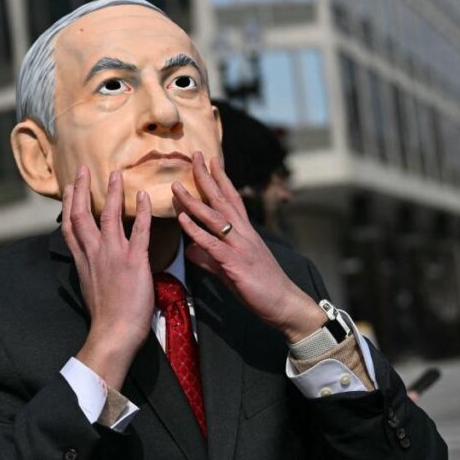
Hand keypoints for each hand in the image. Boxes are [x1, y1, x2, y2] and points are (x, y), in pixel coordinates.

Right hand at [63, 166, 153, 387]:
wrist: (113, 333)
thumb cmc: (106, 316)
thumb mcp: (91, 286)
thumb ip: (92, 268)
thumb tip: (95, 260)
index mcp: (83, 260)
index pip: (70, 226)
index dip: (69, 204)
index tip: (70, 188)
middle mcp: (94, 253)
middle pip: (82, 214)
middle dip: (82, 190)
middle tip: (84, 170)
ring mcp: (113, 255)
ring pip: (109, 216)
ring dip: (112, 193)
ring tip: (115, 175)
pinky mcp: (134, 261)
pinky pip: (139, 231)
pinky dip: (142, 212)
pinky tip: (143, 197)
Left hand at [172, 153, 325, 342]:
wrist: (284, 303)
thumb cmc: (261, 286)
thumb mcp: (231, 269)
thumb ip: (210, 258)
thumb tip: (191, 251)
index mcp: (246, 232)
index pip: (232, 198)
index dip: (221, 178)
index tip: (211, 160)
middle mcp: (244, 233)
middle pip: (222, 199)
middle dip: (207, 177)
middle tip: (195, 155)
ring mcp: (240, 246)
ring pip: (214, 217)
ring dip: (194, 201)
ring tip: (176, 186)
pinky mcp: (235, 263)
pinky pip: (212, 244)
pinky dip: (196, 231)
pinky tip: (183, 220)